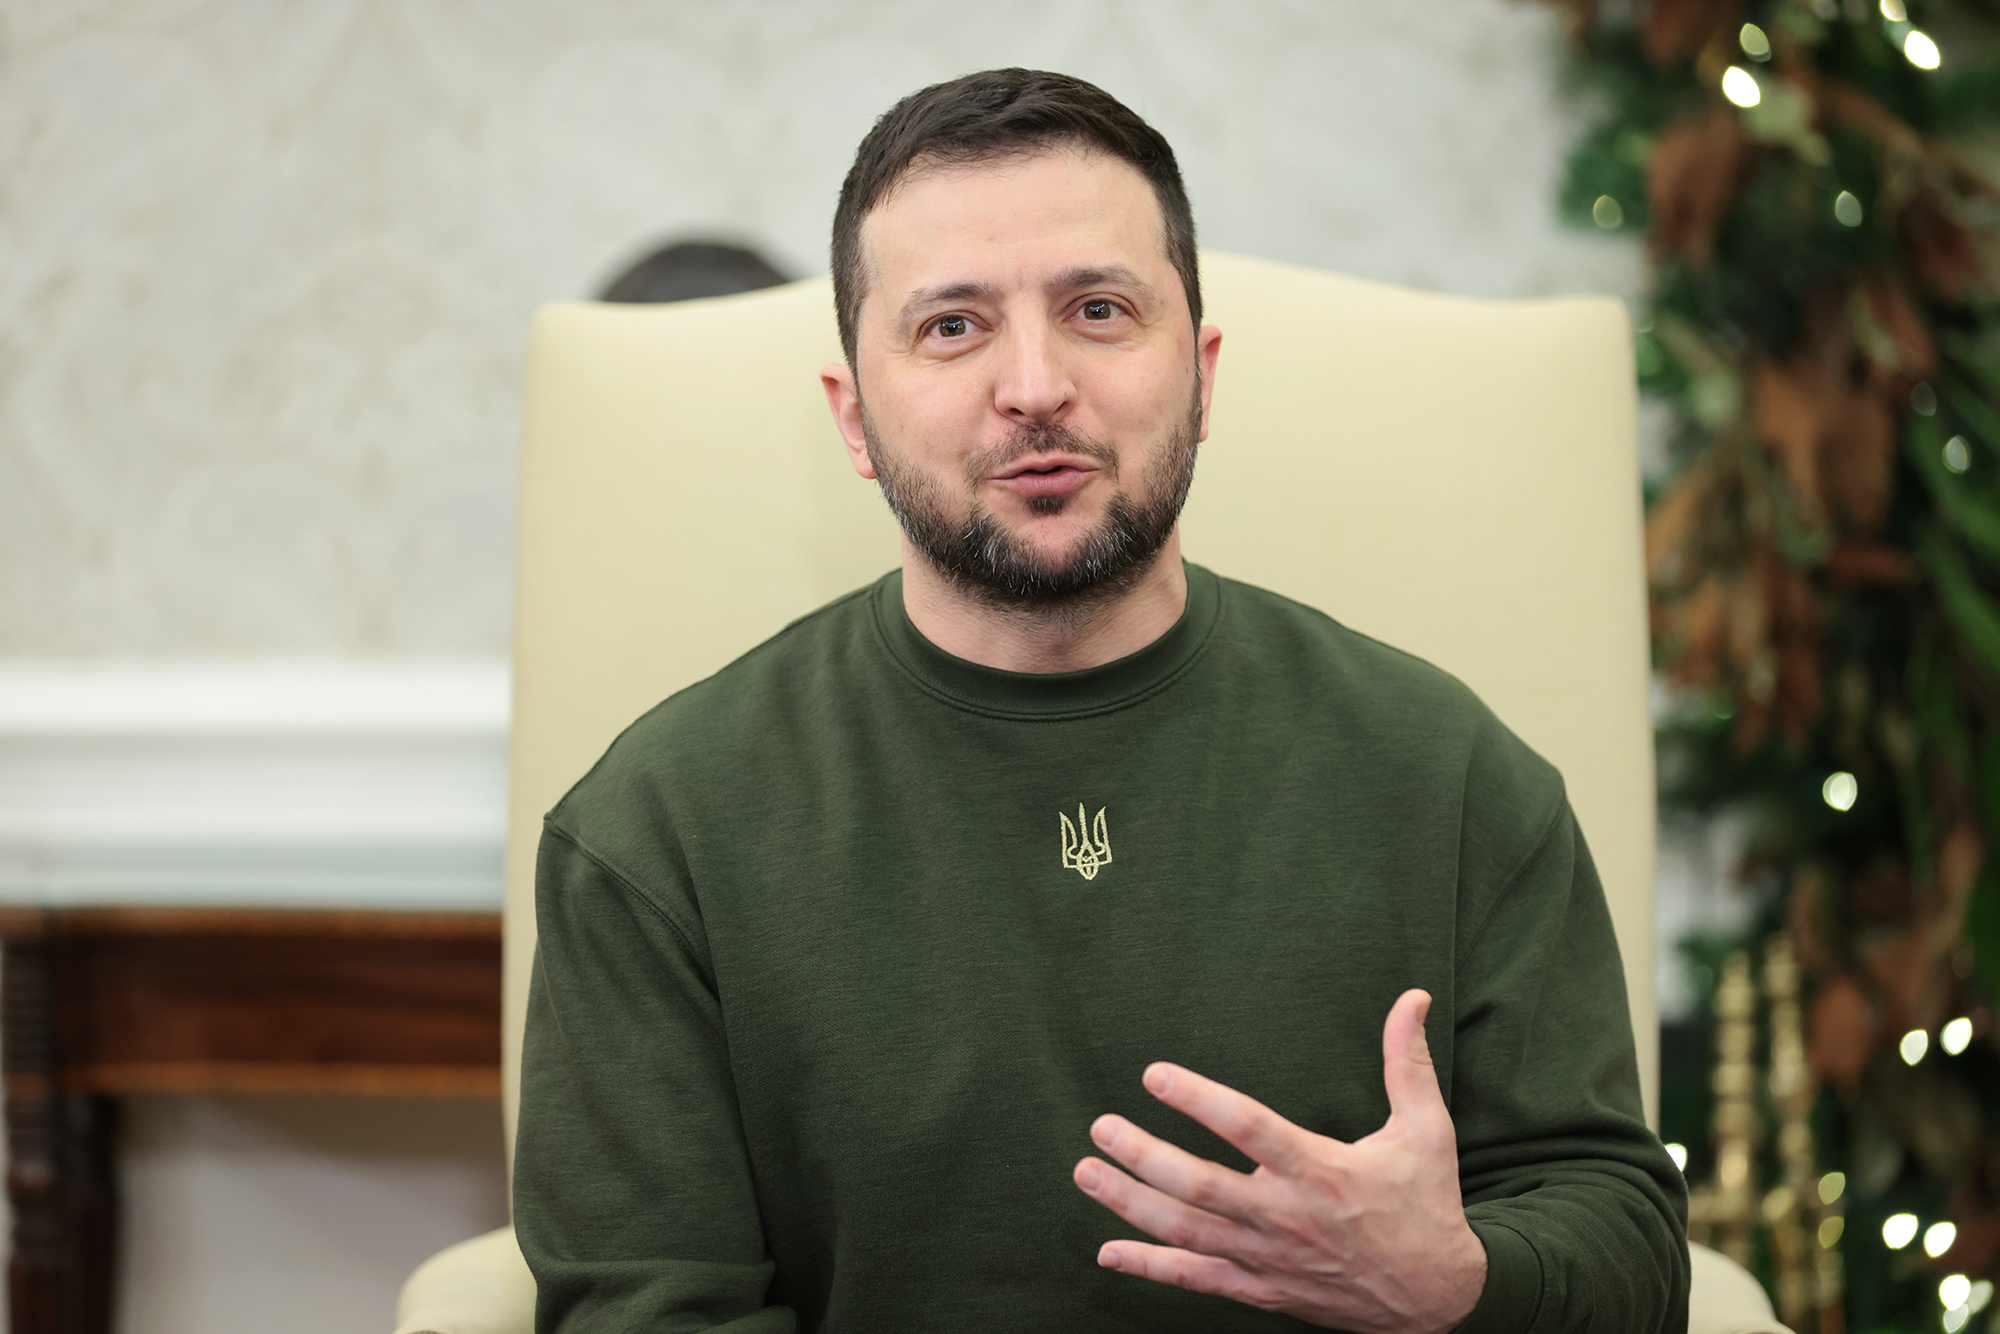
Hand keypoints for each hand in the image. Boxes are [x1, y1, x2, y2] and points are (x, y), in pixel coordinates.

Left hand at [1071, 989, 1486, 1333]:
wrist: (1441, 1301)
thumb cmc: (1427, 1205)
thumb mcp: (1426, 1130)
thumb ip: (1408, 1061)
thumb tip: (1414, 996)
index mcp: (1322, 1171)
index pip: (1249, 1130)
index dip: (1200, 1101)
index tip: (1155, 1074)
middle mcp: (1287, 1217)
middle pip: (1202, 1187)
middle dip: (1145, 1157)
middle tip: (1101, 1127)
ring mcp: (1270, 1258)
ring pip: (1188, 1234)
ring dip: (1131, 1205)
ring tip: (1086, 1172)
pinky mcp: (1263, 1289)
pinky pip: (1197, 1280)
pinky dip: (1150, 1268)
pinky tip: (1108, 1250)